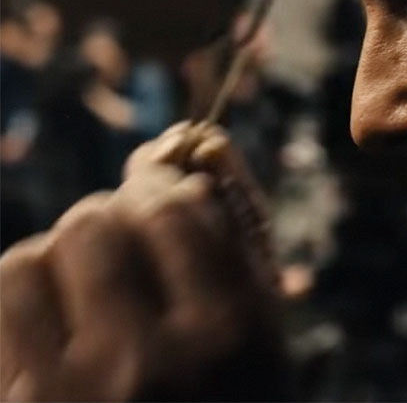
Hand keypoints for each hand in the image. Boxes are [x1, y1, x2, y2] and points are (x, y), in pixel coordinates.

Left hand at [0, 122, 287, 400]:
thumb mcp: (257, 345)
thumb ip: (231, 246)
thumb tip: (187, 154)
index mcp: (229, 335)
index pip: (173, 209)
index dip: (161, 194)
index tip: (157, 200)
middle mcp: (149, 359)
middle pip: (93, 223)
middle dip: (103, 225)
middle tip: (115, 249)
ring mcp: (66, 392)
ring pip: (25, 260)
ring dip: (49, 265)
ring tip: (74, 296)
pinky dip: (16, 303)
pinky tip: (43, 330)